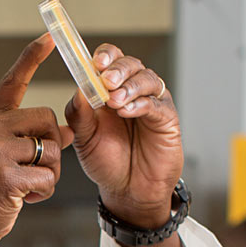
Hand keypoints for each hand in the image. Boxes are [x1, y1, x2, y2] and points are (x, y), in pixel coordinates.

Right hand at [0, 33, 67, 245]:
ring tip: (26, 184)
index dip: (32, 56)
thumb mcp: (4, 154)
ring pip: (51, 150)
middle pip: (46, 119)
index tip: (50, 36)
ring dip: (49, 173)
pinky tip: (24, 197)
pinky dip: (44, 191)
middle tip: (33, 167)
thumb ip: (31, 137)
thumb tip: (69, 131)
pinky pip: (48, 177)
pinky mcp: (5, 176)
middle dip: (51, 145)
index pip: (12, 81)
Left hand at [63, 43, 182, 228]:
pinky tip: (127, 111)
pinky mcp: (166, 118)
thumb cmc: (106, 162)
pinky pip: (157, 103)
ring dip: (129, 86)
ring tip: (114, 100)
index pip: (109, 61)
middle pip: (130, 64)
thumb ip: (79, 114)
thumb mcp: (83, 138)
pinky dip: (141, 104)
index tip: (95, 62)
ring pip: (146, 79)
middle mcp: (131, 91)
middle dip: (117, 69)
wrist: (127, 190)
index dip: (104, 56)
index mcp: (108, 91)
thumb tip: (78, 88)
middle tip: (106, 80)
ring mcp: (150, 103)